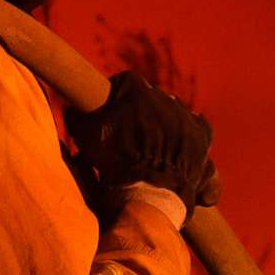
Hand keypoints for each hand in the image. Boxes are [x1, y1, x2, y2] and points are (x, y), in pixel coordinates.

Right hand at [67, 72, 213, 204]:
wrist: (150, 190)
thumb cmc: (116, 160)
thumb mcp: (85, 136)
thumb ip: (76, 117)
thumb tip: (71, 110)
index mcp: (135, 87)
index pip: (123, 84)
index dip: (114, 101)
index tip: (109, 117)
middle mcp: (164, 96)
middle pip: (151, 99)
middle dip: (142, 114)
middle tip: (130, 137)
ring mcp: (187, 117)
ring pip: (174, 116)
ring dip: (166, 128)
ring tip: (154, 150)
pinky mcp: (203, 138)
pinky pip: (199, 134)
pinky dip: (193, 145)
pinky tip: (185, 156)